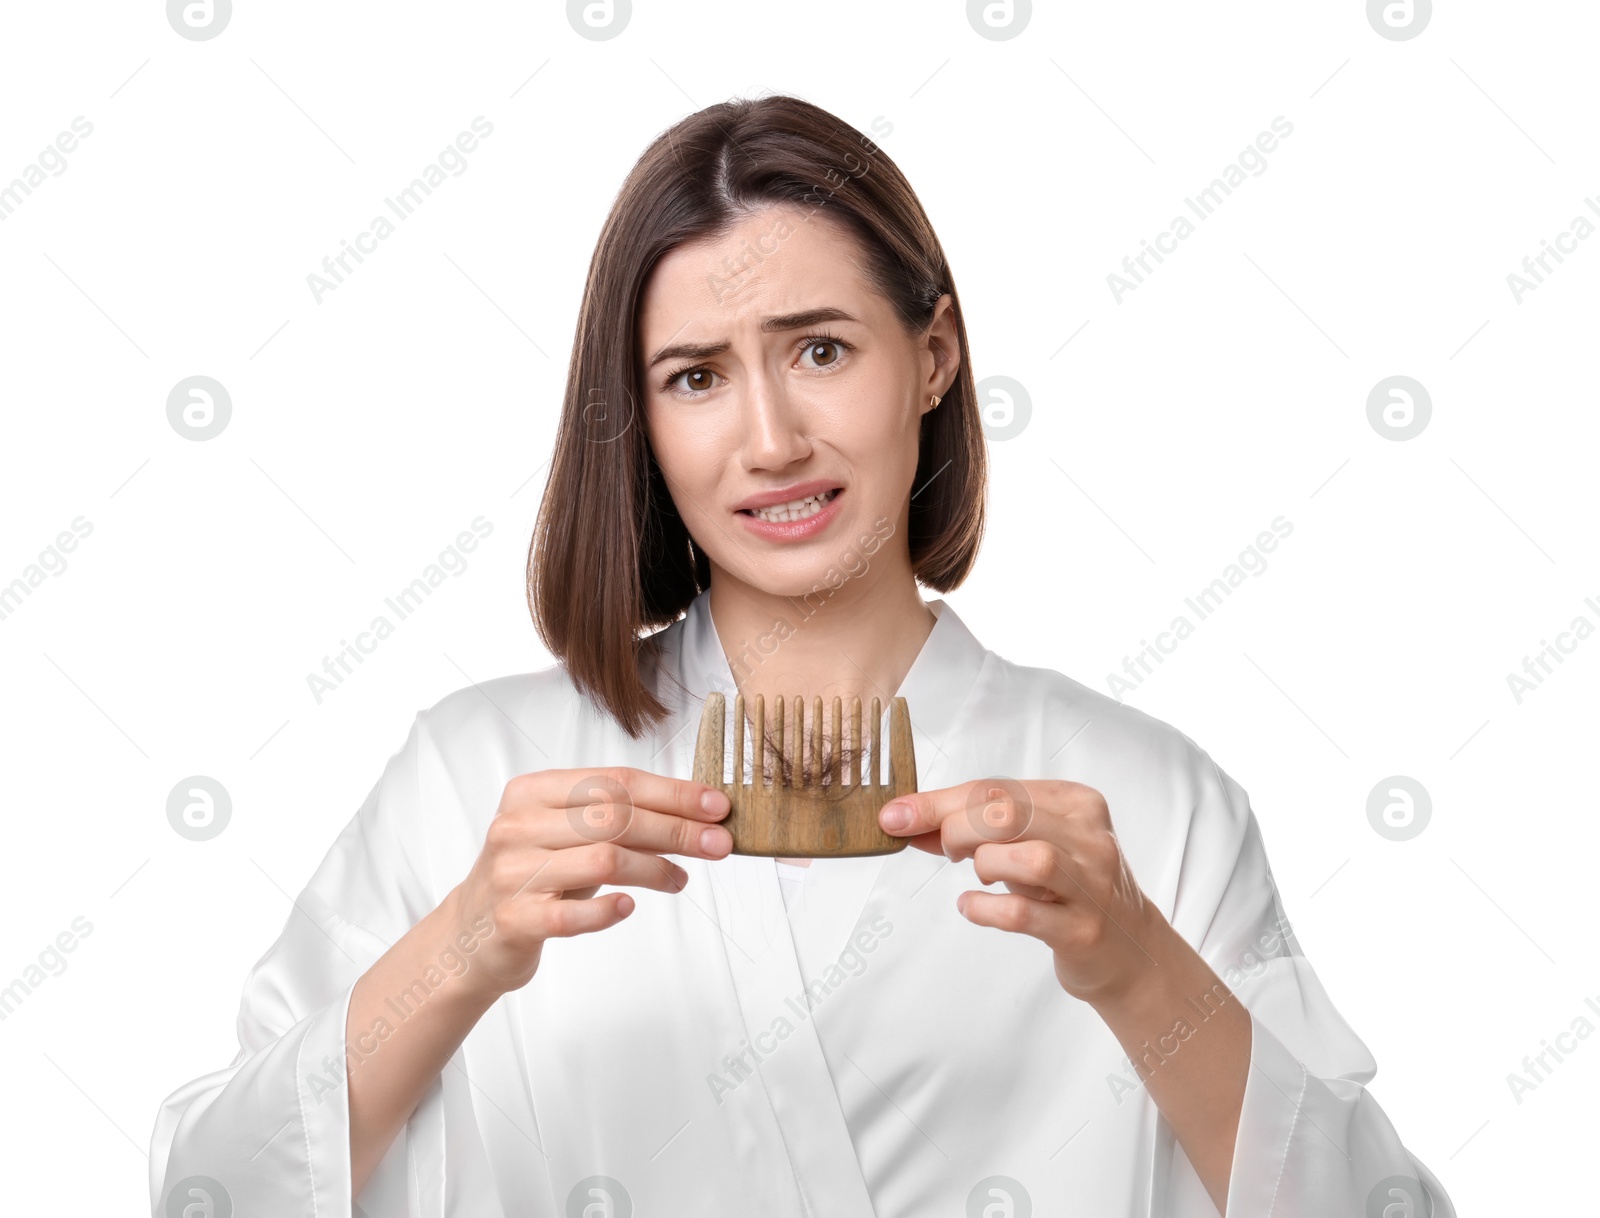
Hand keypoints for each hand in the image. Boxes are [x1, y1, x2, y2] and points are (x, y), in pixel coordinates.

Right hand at [451, 766, 733, 998]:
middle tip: (718, 843)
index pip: (614, 782)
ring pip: (602, 859)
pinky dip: (606, 910)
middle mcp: (517, 825)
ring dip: (655, 869)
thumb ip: (615, 818)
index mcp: (531, 792)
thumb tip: (695, 814)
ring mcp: (512, 873)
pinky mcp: (513, 920)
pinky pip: (570, 914)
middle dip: (676, 829)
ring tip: (680, 879)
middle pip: (614, 816)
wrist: (469, 935)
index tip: (716, 806)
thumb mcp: (566, 836)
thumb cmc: (533, 876)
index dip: (672, 793)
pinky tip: (628, 908)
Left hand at [879, 778, 1164, 1005]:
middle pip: (1008, 813)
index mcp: (1078, 804)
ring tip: (978, 877)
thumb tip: (909, 821)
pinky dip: (986, 908)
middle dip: (957, 828)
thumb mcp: (1032, 847)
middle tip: (948, 850)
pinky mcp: (1084, 932)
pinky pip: (1025, 914)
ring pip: (1029, 857)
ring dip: (985, 864)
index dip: (937, 801)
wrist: (1133, 954)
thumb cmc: (1072, 892)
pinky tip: (972, 907)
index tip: (895, 816)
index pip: (998, 787)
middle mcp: (1090, 839)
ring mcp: (1092, 887)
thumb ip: (978, 831)